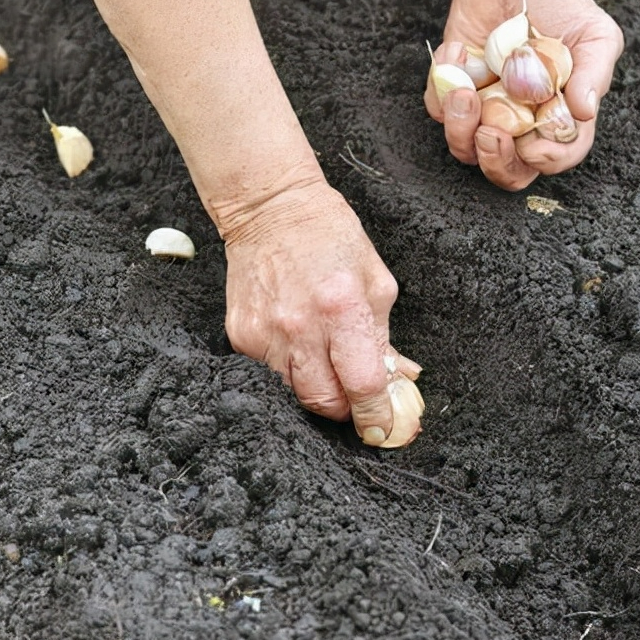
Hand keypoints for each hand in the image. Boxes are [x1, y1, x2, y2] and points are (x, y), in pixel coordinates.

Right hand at [221, 183, 420, 445]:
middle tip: (356, 400)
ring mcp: (263, 333)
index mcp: (342, 308)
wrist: (269, 210)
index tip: (383, 428)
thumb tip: (400, 380)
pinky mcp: (240, 336)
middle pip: (323, 402)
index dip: (376, 414)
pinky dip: (288, 371)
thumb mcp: (375, 281)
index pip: (362, 383)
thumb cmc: (329, 237)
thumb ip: (385, 337)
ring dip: (316, 390)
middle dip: (345, 409)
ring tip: (325, 366)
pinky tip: (297, 345)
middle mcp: (299, 326)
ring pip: (293, 395)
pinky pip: (268, 375)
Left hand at [424, 0, 623, 189]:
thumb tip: (585, 112)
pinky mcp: (452, 93)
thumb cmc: (563, 8)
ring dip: (459, 127)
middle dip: (494, 161)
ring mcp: (483, 112)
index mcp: (557, 119)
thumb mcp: (595, 35)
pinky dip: (441, 84)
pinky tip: (458, 50)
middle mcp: (519, 124)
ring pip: (463, 148)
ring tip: (466, 92)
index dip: (547, 161)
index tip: (534, 147)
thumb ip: (593, 74)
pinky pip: (436, 108)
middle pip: (505, 170)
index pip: (556, 157)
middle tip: (491, 133)